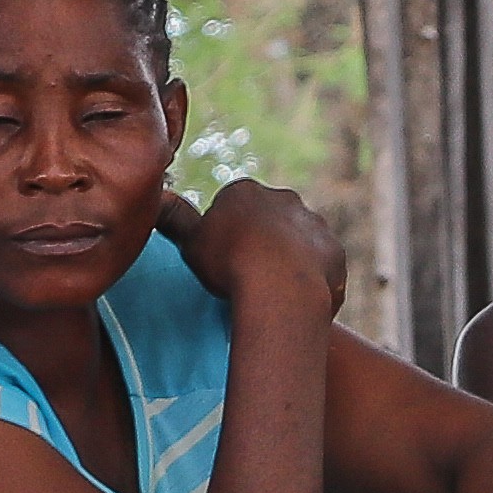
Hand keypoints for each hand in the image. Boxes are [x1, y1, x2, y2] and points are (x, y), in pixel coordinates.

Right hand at [165, 175, 343, 317]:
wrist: (281, 287)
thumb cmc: (228, 264)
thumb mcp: (190, 242)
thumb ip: (175, 219)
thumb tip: (157, 197)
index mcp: (246, 192)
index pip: (232, 206)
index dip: (224, 234)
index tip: (221, 258)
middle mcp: (285, 199)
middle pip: (268, 219)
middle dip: (259, 241)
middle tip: (245, 274)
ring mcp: (314, 224)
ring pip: (297, 241)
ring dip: (287, 259)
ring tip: (271, 291)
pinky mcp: (334, 251)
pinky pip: (320, 265)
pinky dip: (310, 279)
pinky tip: (296, 301)